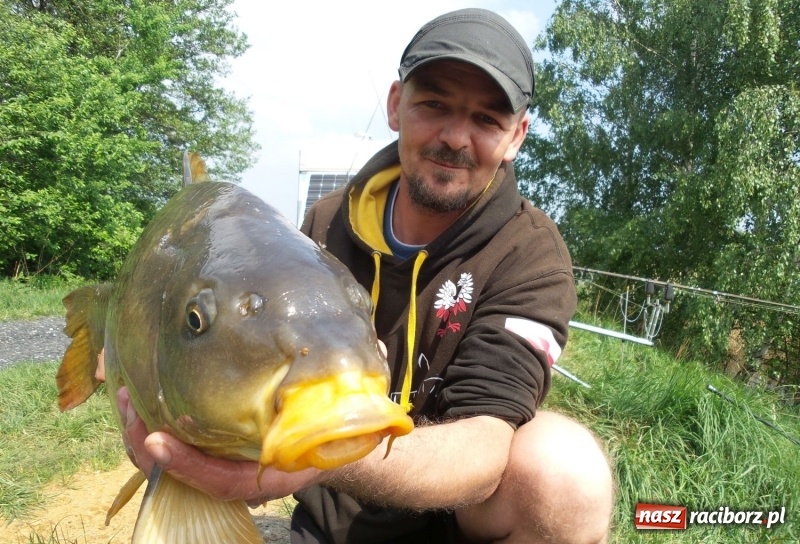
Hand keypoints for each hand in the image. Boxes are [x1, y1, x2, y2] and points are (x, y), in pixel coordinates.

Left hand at [116, 386, 323, 503]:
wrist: (323, 443)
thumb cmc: (320, 431)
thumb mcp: (315, 425)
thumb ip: (297, 420)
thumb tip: (284, 393)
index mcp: (263, 479)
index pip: (217, 482)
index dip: (185, 465)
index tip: (156, 439)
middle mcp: (233, 480)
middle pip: (178, 477)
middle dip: (146, 444)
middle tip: (130, 405)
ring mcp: (215, 469)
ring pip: (166, 466)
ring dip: (141, 433)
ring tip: (126, 397)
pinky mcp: (205, 455)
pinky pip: (170, 448)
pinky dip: (149, 426)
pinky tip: (137, 401)